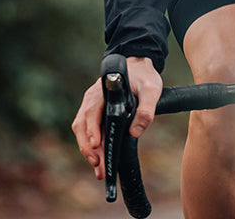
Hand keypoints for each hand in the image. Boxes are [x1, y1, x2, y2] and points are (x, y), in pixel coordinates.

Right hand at [71, 56, 162, 179]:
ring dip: (89, 150)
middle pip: (83, 125)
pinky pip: (89, 130)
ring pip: (83, 130)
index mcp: (103, 91)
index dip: (92, 130)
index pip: (92, 112)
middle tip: (99, 167)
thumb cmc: (144, 76)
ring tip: (100, 169)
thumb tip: (135, 133)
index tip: (96, 146)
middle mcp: (92, 98)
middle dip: (89, 148)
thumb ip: (146, 110)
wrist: (139, 65)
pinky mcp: (96, 112)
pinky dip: (92, 145)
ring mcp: (92, 105)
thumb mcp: (151, 90)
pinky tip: (100, 158)